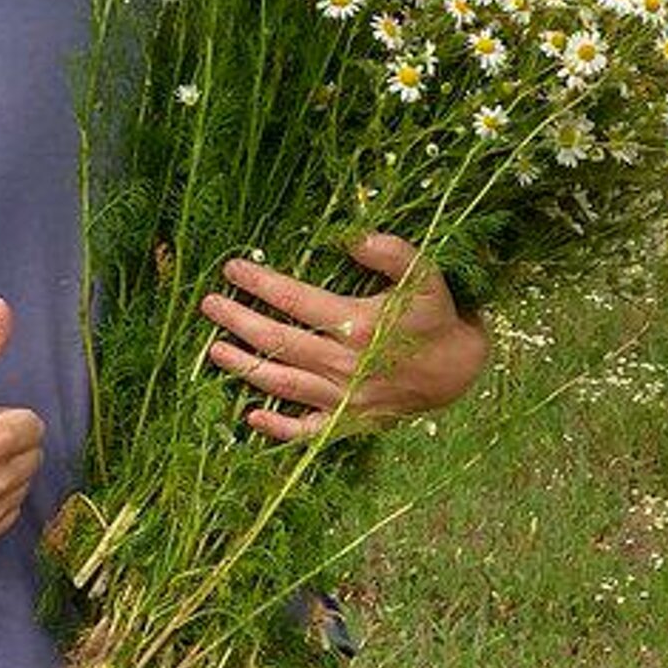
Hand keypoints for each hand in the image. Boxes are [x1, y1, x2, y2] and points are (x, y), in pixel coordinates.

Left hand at [198, 229, 490, 441]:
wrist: (458, 371)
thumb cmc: (435, 316)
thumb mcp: (424, 276)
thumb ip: (391, 252)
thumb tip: (352, 237)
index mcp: (359, 324)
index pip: (295, 300)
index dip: (260, 282)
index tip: (232, 268)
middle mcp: (345, 363)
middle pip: (279, 341)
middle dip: (239, 320)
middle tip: (210, 305)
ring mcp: (344, 396)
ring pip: (284, 383)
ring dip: (246, 368)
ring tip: (215, 351)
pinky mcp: (349, 421)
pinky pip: (308, 430)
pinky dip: (278, 428)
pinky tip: (250, 418)